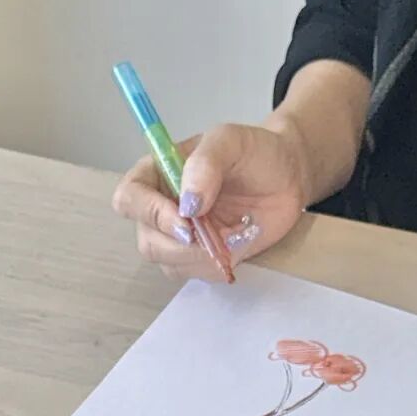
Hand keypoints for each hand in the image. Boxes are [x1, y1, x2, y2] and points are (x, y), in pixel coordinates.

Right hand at [112, 122, 307, 281]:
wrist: (287, 177)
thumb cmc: (256, 152)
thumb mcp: (231, 141)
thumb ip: (206, 163)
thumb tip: (188, 204)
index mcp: (157, 173)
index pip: (129, 199)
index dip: (150, 215)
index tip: (186, 221)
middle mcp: (161, 207)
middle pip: (148, 240)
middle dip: (181, 245)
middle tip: (215, 237)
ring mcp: (180, 237)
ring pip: (170, 263)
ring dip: (202, 258)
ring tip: (234, 235)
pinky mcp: (201, 257)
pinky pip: (196, 275)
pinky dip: (216, 266)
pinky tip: (237, 244)